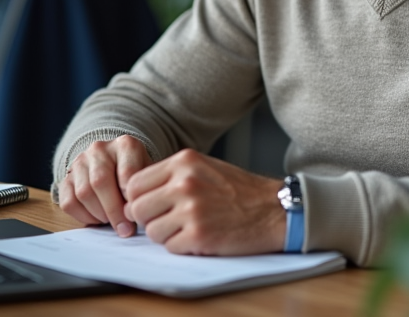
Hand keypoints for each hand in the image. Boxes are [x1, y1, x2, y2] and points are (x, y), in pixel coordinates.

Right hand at [58, 134, 150, 237]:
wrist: (114, 165)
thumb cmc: (135, 175)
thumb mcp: (147, 176)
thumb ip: (144, 192)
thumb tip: (139, 216)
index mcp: (125, 144)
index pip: (126, 171)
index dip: (131, 197)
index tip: (136, 213)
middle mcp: (99, 149)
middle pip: (100, 181)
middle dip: (114, 211)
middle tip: (125, 229)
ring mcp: (80, 162)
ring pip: (84, 193)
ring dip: (100, 214)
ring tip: (112, 221)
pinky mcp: (66, 178)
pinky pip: (69, 202)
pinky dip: (84, 216)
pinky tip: (98, 218)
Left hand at [123, 149, 285, 255]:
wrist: (274, 209)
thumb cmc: (239, 190)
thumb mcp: (204, 167)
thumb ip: (172, 175)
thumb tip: (136, 194)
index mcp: (184, 162)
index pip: (134, 183)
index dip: (137, 199)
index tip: (149, 207)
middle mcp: (185, 183)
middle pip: (138, 208)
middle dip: (149, 219)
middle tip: (168, 221)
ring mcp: (192, 210)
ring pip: (151, 230)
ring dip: (166, 235)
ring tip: (187, 229)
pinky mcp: (199, 235)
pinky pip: (170, 246)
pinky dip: (181, 246)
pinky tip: (199, 238)